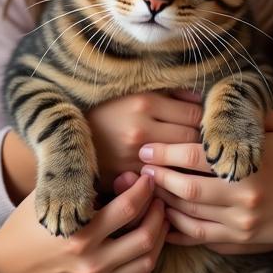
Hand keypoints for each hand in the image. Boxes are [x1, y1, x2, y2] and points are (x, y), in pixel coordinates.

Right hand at [0, 174, 167, 272]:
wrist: (6, 268)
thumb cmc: (27, 225)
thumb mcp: (50, 197)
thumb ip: (86, 187)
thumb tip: (127, 178)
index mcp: (78, 233)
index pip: (127, 208)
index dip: (144, 189)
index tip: (147, 177)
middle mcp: (90, 261)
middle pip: (145, 237)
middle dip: (158, 212)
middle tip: (159, 197)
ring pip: (147, 260)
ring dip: (159, 236)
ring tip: (158, 217)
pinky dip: (149, 258)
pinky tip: (147, 241)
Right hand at [87, 91, 201, 186]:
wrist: (66, 134)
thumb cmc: (104, 110)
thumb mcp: (132, 92)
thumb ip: (167, 93)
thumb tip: (198, 98)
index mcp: (143, 102)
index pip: (194, 113)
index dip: (205, 118)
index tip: (206, 121)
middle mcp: (141, 129)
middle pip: (191, 138)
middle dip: (200, 140)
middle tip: (204, 141)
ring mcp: (133, 156)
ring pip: (180, 161)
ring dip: (189, 161)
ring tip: (193, 158)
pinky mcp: (126, 177)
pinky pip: (162, 180)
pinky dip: (172, 178)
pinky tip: (175, 175)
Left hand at [138, 111, 272, 248]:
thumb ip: (245, 115)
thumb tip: (207, 99)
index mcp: (249, 164)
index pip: (194, 158)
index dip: (165, 152)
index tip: (147, 147)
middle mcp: (243, 196)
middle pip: (185, 188)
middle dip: (158, 176)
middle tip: (141, 166)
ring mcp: (243, 221)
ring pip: (189, 215)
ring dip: (164, 201)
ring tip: (148, 188)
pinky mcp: (244, 239)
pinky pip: (201, 236)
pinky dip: (178, 228)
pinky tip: (165, 216)